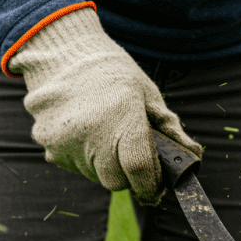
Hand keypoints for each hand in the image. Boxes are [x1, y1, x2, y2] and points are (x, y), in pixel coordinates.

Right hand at [8, 8, 200, 203]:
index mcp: (123, 118)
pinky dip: (81, 156)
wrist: (63, 52)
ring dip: (103, 165)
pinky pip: (72, 164)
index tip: (155, 188)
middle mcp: (92, 133)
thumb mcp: (148, 95)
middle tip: (129, 154)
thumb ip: (170, 129)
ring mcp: (65, 140)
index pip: (139, 170)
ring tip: (104, 134)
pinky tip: (84, 131)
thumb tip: (194, 156)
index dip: (150, 185)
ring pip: (93, 175)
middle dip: (128, 175)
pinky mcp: (47, 143)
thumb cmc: (114, 74)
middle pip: (115, 181)